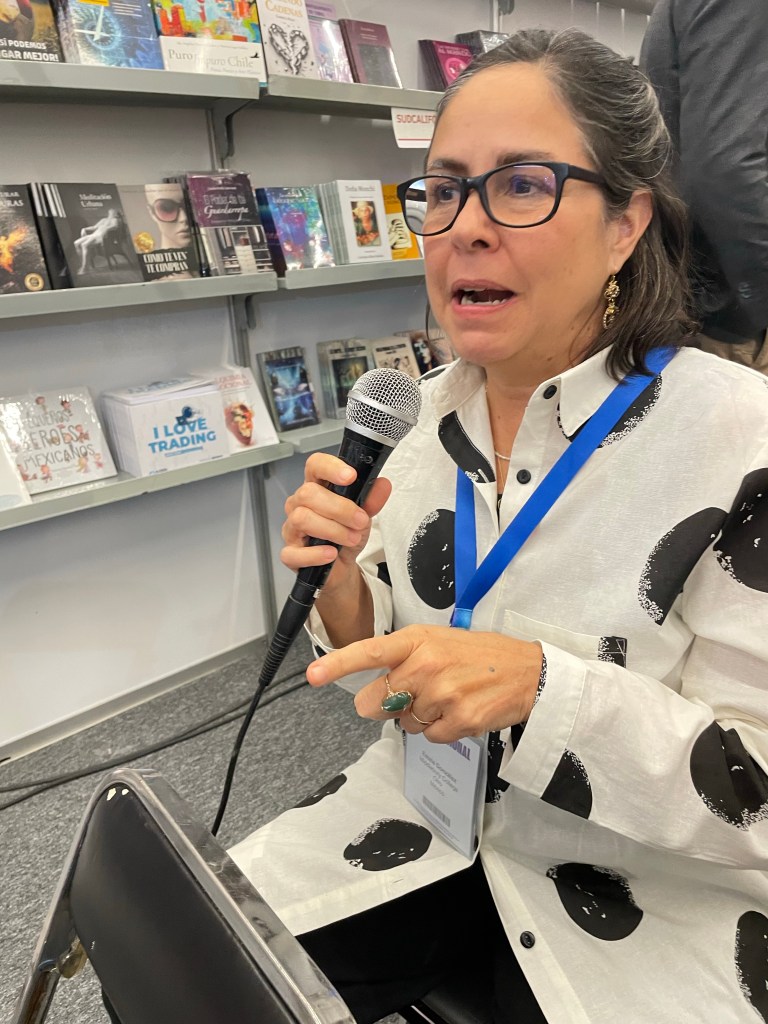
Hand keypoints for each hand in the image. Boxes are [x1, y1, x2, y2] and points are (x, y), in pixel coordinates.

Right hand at [280, 452, 391, 593]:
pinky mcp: (290, 554)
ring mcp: (291, 529)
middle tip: (360, 521)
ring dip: (332, 530)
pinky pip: (294, 552)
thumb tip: (382, 485)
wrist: (343, 566)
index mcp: (316, 488)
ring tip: (351, 538)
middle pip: (308, 493)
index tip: (350, 476)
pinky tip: (331, 554)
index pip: (315, 466)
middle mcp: (299, 505)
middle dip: (339, 508)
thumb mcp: (364, 516)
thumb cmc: (347, 535)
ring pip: (301, 519)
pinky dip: (316, 554)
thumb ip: (371, 500)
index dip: (330, 467)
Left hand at [306, 624, 543, 743]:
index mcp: (418, 640)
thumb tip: (372, 698)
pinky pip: (429, 736)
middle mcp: (426, 665)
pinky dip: (440, 730)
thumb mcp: (439, 642)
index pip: (370, 652)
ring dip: (420, 716)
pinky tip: (461, 710)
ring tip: (449, 696)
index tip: (312, 675)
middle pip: (377, 700)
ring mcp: (443, 694)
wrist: (530, 672)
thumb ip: (403, 662)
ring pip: (404, 721)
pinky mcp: (459, 720)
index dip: (338, 664)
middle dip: (385, 704)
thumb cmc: (480, 655)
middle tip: (412, 694)